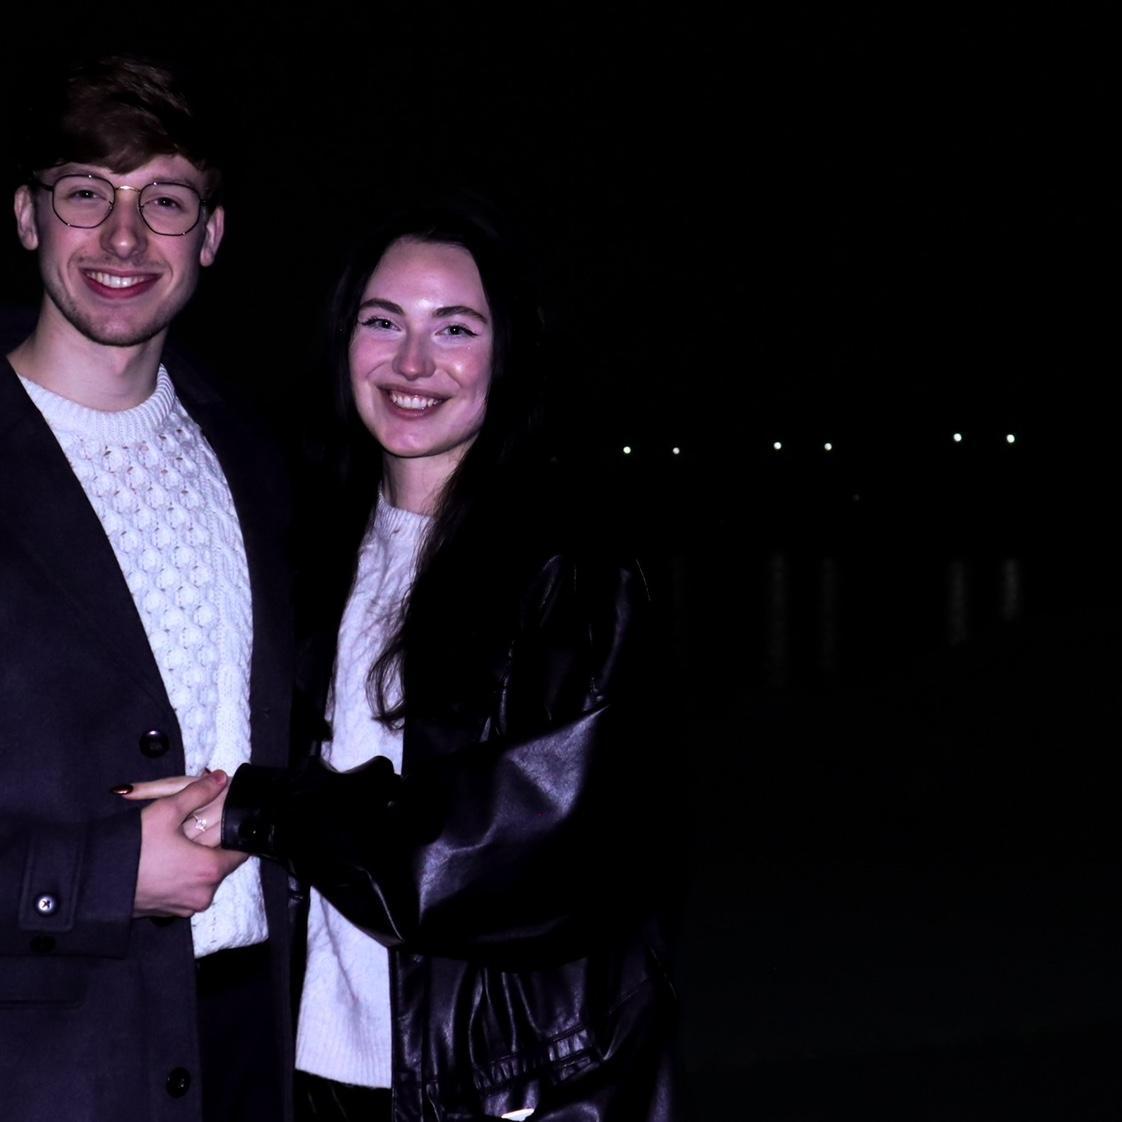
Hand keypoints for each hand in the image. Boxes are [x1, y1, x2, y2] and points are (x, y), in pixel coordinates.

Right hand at [131, 771, 246, 916]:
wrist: (89, 882)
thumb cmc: (131, 847)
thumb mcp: (166, 810)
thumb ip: (199, 792)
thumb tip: (221, 778)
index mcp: (210, 870)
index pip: (240, 850)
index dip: (234, 831)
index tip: (225, 818)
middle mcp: (203, 894)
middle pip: (220, 862)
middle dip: (212, 843)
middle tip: (195, 824)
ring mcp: (184, 907)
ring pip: (201, 875)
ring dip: (194, 858)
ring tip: (175, 840)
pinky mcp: (167, 911)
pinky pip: (184, 888)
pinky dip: (180, 872)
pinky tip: (163, 858)